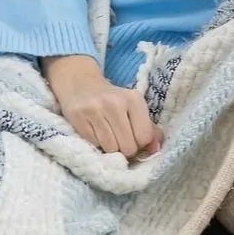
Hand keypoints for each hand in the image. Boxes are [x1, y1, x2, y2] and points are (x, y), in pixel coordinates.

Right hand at [42, 55, 163, 158]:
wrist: (81, 84)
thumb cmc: (113, 100)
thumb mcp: (134, 108)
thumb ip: (148, 128)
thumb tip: (156, 149)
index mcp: (134, 99)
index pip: (144, 137)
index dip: (140, 145)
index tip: (133, 140)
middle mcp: (115, 103)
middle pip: (128, 146)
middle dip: (125, 149)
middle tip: (120, 141)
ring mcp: (95, 109)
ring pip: (110, 148)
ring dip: (110, 148)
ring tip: (108, 137)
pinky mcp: (78, 117)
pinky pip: (93, 145)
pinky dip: (96, 144)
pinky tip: (95, 133)